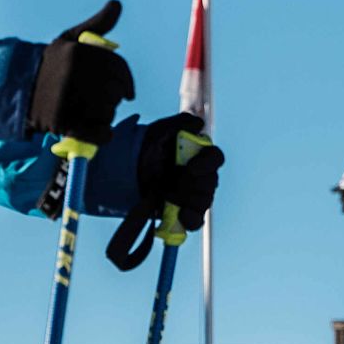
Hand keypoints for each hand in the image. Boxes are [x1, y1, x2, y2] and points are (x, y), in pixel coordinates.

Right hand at [31, 0, 133, 143]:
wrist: (15, 88)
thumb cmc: (49, 64)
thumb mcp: (70, 40)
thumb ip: (97, 25)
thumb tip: (117, 4)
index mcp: (79, 53)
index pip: (119, 69)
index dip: (127, 82)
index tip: (128, 93)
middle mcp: (75, 74)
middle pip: (115, 92)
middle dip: (111, 99)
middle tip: (97, 102)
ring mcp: (68, 98)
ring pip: (107, 112)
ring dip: (104, 116)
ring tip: (88, 112)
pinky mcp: (62, 121)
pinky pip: (98, 133)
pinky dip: (102, 135)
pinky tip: (98, 132)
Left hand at [105, 114, 220, 266]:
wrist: (127, 169)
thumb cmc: (146, 146)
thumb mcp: (160, 129)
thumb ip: (180, 123)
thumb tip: (199, 124)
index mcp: (199, 155)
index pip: (216, 158)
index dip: (207, 164)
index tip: (191, 167)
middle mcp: (200, 176)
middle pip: (211, 183)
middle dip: (194, 183)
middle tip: (175, 180)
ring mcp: (193, 195)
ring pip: (205, 201)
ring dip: (189, 199)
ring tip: (169, 194)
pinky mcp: (183, 212)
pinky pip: (196, 221)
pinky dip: (190, 220)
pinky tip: (181, 215)